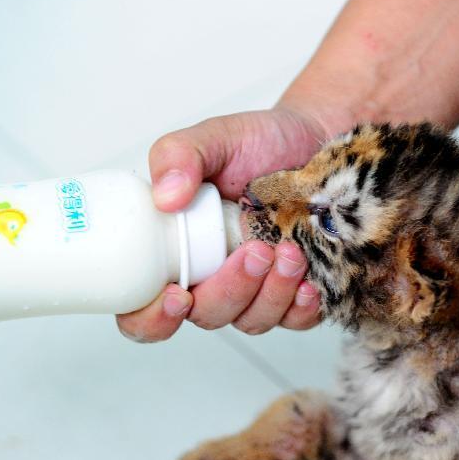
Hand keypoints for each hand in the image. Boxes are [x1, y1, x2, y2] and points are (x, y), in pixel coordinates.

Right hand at [116, 106, 334, 341]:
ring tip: (290, 252)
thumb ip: (177, 155)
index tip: (177, 295)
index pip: (144, 308)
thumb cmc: (258, 144)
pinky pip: (294, 321)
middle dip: (229, 291)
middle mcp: (213, 276)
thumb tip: (165, 197)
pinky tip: (309, 284)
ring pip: (251, 321)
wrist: (313, 140)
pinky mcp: (296, 294)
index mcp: (178, 250)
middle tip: (255, 251)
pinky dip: (301, 308)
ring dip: (270, 295)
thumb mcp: (214, 138)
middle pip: (206, 316)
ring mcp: (256, 289)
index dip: (151, 318)